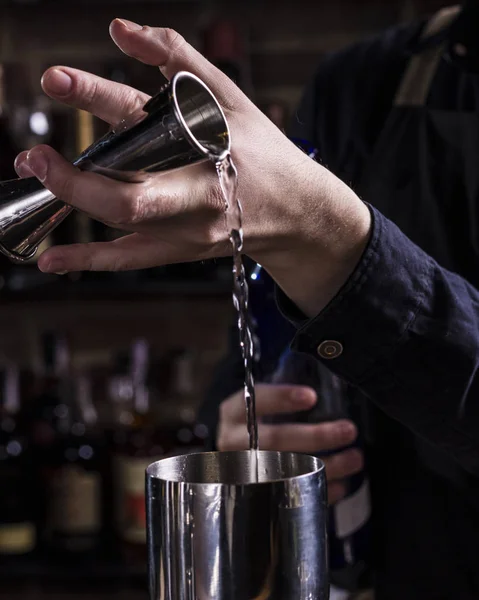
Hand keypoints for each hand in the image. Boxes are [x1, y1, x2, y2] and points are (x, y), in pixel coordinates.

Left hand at [15, 19, 370, 316]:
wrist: (294, 214)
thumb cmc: (265, 155)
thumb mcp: (230, 98)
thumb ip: (177, 58)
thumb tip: (121, 28)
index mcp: (210, 156)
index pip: (148, 126)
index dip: (98, 102)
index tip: (56, 80)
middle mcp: (194, 203)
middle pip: (124, 199)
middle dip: (71, 178)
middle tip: (31, 153)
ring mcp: (184, 234)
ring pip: (119, 228)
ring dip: (69, 206)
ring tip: (35, 175)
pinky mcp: (177, 251)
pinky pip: (129, 260)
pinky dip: (87, 260)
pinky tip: (51, 260)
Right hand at [217, 384, 362, 504]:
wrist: (233, 455)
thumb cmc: (257, 422)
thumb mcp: (260, 404)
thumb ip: (283, 398)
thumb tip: (326, 389)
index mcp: (234, 412)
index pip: (255, 401)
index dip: (282, 398)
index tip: (312, 396)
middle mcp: (234, 442)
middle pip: (275, 441)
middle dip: (315, 436)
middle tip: (348, 430)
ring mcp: (243, 472)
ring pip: (287, 471)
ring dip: (327, 466)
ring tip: (355, 458)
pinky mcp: (257, 495)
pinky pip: (291, 497)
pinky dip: (318, 491)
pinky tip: (341, 484)